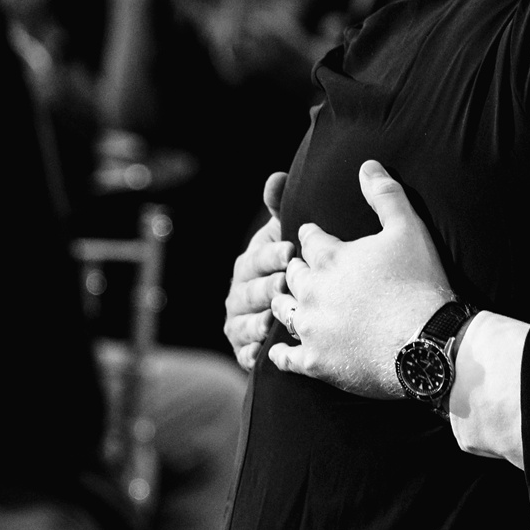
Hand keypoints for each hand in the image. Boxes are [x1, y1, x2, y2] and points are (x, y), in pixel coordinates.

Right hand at [223, 171, 292, 372]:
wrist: (286, 313)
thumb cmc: (288, 268)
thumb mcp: (284, 237)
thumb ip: (280, 211)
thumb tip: (277, 177)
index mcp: (249, 263)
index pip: (258, 257)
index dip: (272, 254)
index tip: (290, 250)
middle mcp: (239, 292)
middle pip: (252, 290)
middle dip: (268, 288)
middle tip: (286, 286)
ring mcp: (239, 322)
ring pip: (246, 321)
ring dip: (259, 320)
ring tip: (274, 321)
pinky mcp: (243, 349)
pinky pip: (246, 352)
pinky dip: (252, 352)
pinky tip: (263, 350)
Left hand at [268, 161, 454, 399]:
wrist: (428, 344)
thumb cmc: (421, 284)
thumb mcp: (408, 229)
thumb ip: (385, 195)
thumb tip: (367, 164)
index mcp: (330, 257)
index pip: (308, 238)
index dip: (312, 236)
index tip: (313, 237)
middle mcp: (311, 290)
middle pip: (292, 274)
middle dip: (297, 270)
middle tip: (302, 271)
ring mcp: (311, 328)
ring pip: (282, 310)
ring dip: (285, 304)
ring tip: (288, 303)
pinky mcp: (315, 362)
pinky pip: (285, 357)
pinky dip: (280, 353)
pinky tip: (278, 350)